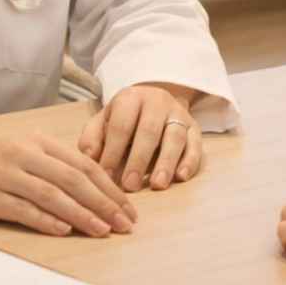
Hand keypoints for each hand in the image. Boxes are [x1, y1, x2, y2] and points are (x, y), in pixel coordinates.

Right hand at [0, 133, 136, 237]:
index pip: (83, 164)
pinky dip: (46, 220)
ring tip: (103, 230)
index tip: (129, 208)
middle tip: (125, 223)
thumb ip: (53, 165)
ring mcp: (6, 175)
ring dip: (81, 214)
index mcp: (37, 142)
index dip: (109, 187)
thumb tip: (92, 187)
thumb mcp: (21, 152)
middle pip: (74, 179)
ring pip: (53, 195)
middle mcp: (24, 154)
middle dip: (104, 203)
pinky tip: (64, 230)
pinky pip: (23, 209)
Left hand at [80, 82, 203, 191]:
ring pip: (175, 137)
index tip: (106, 177)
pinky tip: (181, 177)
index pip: (121, 125)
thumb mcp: (102, 121)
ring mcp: (178, 114)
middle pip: (149, 130)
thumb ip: (92, 137)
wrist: (153, 101)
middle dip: (138, 160)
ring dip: (166, 162)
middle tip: (130, 186)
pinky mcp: (195, 128)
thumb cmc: (123, 119)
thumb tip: (89, 157)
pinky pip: (196, 144)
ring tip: (157, 185)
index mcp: (130, 98)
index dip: (113, 152)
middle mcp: (157, 102)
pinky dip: (190, 161)